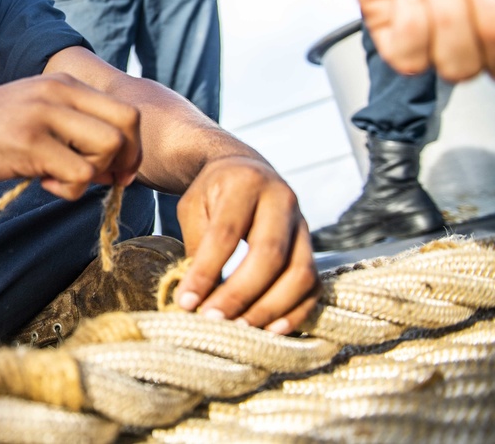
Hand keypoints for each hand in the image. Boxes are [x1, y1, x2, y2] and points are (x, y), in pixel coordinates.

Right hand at [0, 73, 141, 199]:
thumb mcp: (33, 112)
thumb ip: (71, 124)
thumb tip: (114, 161)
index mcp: (63, 83)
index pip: (127, 111)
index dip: (131, 147)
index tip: (116, 171)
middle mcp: (58, 91)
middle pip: (128, 126)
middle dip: (125, 161)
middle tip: (101, 180)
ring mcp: (44, 115)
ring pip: (108, 148)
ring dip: (93, 175)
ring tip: (60, 177)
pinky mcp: (29, 142)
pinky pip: (79, 174)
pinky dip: (69, 189)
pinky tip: (43, 182)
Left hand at [173, 156, 318, 332]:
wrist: (247, 171)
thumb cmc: (213, 194)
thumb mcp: (194, 207)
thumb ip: (197, 244)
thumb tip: (195, 298)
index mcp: (246, 183)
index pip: (226, 233)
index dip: (206, 271)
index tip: (186, 302)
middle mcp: (282, 200)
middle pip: (269, 254)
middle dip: (240, 294)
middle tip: (212, 319)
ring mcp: (303, 224)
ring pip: (299, 273)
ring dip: (270, 308)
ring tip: (240, 329)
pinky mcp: (312, 246)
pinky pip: (314, 284)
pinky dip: (296, 311)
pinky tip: (271, 330)